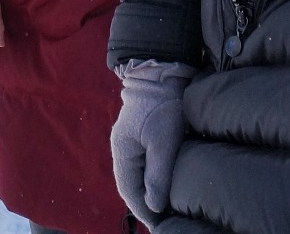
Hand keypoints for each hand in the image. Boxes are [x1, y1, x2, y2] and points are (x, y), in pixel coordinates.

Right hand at [111, 60, 192, 226]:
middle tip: (166, 220)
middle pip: (132, 185)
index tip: (159, 224)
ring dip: (150, 191)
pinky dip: (153, 177)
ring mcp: (132, 140)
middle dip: (147, 204)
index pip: (129, 191)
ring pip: (139, 175)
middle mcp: (123, 148)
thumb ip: (157, 175)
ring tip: (167, 206)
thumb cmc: (164, 104)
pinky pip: (145, 163)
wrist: (165, 70)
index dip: (143, 211)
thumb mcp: (163, 142)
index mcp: (122, 151)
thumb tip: (154, 206)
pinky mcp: (143, 134)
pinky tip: (166, 182)